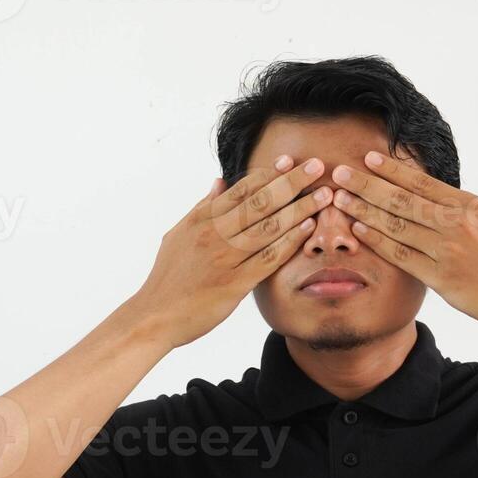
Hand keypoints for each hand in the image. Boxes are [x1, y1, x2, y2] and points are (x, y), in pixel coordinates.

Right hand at [134, 156, 332, 348]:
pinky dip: (289, 242)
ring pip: (268, 227)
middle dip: (291, 182)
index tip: (289, 161)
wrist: (153, 316)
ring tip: (324, 195)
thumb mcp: (179, 234)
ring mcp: (225, 259)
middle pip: (260, 201)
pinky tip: (308, 229)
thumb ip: (203, 208)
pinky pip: (268, 259)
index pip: (241, 189)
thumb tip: (220, 182)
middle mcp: (214, 234)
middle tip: (316, 166)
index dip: (268, 173)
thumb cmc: (168, 277)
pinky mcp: (234, 284)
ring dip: (299, 208)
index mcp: (202, 219)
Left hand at [330, 151, 477, 334]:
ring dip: (364, 210)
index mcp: (473, 206)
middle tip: (340, 172)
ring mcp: (445, 251)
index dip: (393, 170)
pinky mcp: (439, 278)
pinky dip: (377, 242)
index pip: (424, 182)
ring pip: (396, 224)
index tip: (370, 158)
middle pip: (401, 199)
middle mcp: (454, 224)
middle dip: (367, 183)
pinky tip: (357, 231)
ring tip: (339, 198)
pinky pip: (401, 256)